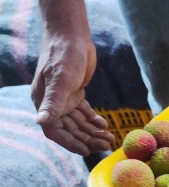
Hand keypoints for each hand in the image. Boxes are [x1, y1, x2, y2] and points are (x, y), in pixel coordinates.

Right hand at [31, 30, 114, 155]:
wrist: (71, 35)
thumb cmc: (63, 55)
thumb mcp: (60, 80)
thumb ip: (52, 103)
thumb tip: (40, 122)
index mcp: (44, 103)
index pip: (55, 131)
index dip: (70, 142)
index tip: (86, 151)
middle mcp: (53, 103)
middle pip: (70, 130)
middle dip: (87, 139)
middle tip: (106, 144)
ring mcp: (64, 99)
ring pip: (78, 123)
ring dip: (93, 132)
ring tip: (109, 137)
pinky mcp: (75, 93)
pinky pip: (84, 113)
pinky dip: (93, 120)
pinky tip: (104, 125)